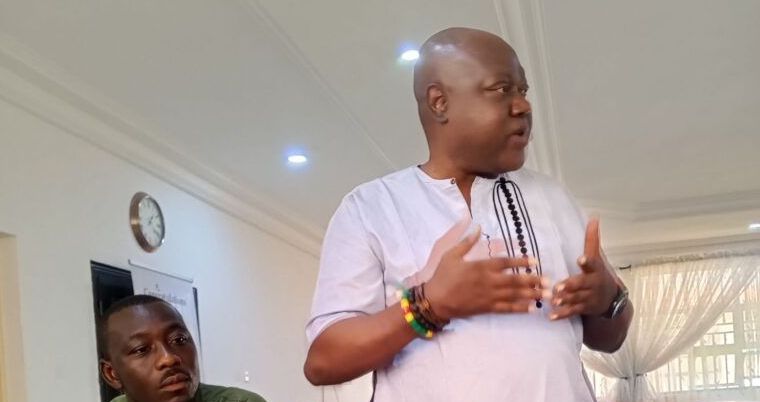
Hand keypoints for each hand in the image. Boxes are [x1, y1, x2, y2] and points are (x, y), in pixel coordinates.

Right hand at [425, 226, 550, 320]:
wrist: (435, 300)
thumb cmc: (443, 276)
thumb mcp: (451, 255)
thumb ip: (466, 242)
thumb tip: (477, 227)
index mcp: (481, 266)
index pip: (505, 263)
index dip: (521, 262)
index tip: (535, 261)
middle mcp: (488, 281)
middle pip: (515, 280)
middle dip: (533, 281)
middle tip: (549, 281)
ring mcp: (488, 296)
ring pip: (514, 295)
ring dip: (532, 295)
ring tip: (546, 295)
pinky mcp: (486, 308)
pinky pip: (506, 309)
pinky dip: (519, 308)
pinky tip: (532, 308)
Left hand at [550, 218, 618, 319]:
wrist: (610, 299)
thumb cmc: (598, 273)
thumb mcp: (597, 257)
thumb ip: (592, 239)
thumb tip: (594, 217)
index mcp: (596, 270)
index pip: (593, 264)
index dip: (587, 262)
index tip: (581, 259)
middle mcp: (593, 285)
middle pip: (582, 285)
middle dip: (571, 286)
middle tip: (559, 287)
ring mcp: (589, 298)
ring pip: (576, 299)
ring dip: (565, 300)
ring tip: (553, 299)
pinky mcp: (583, 309)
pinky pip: (572, 312)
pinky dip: (562, 315)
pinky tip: (551, 316)